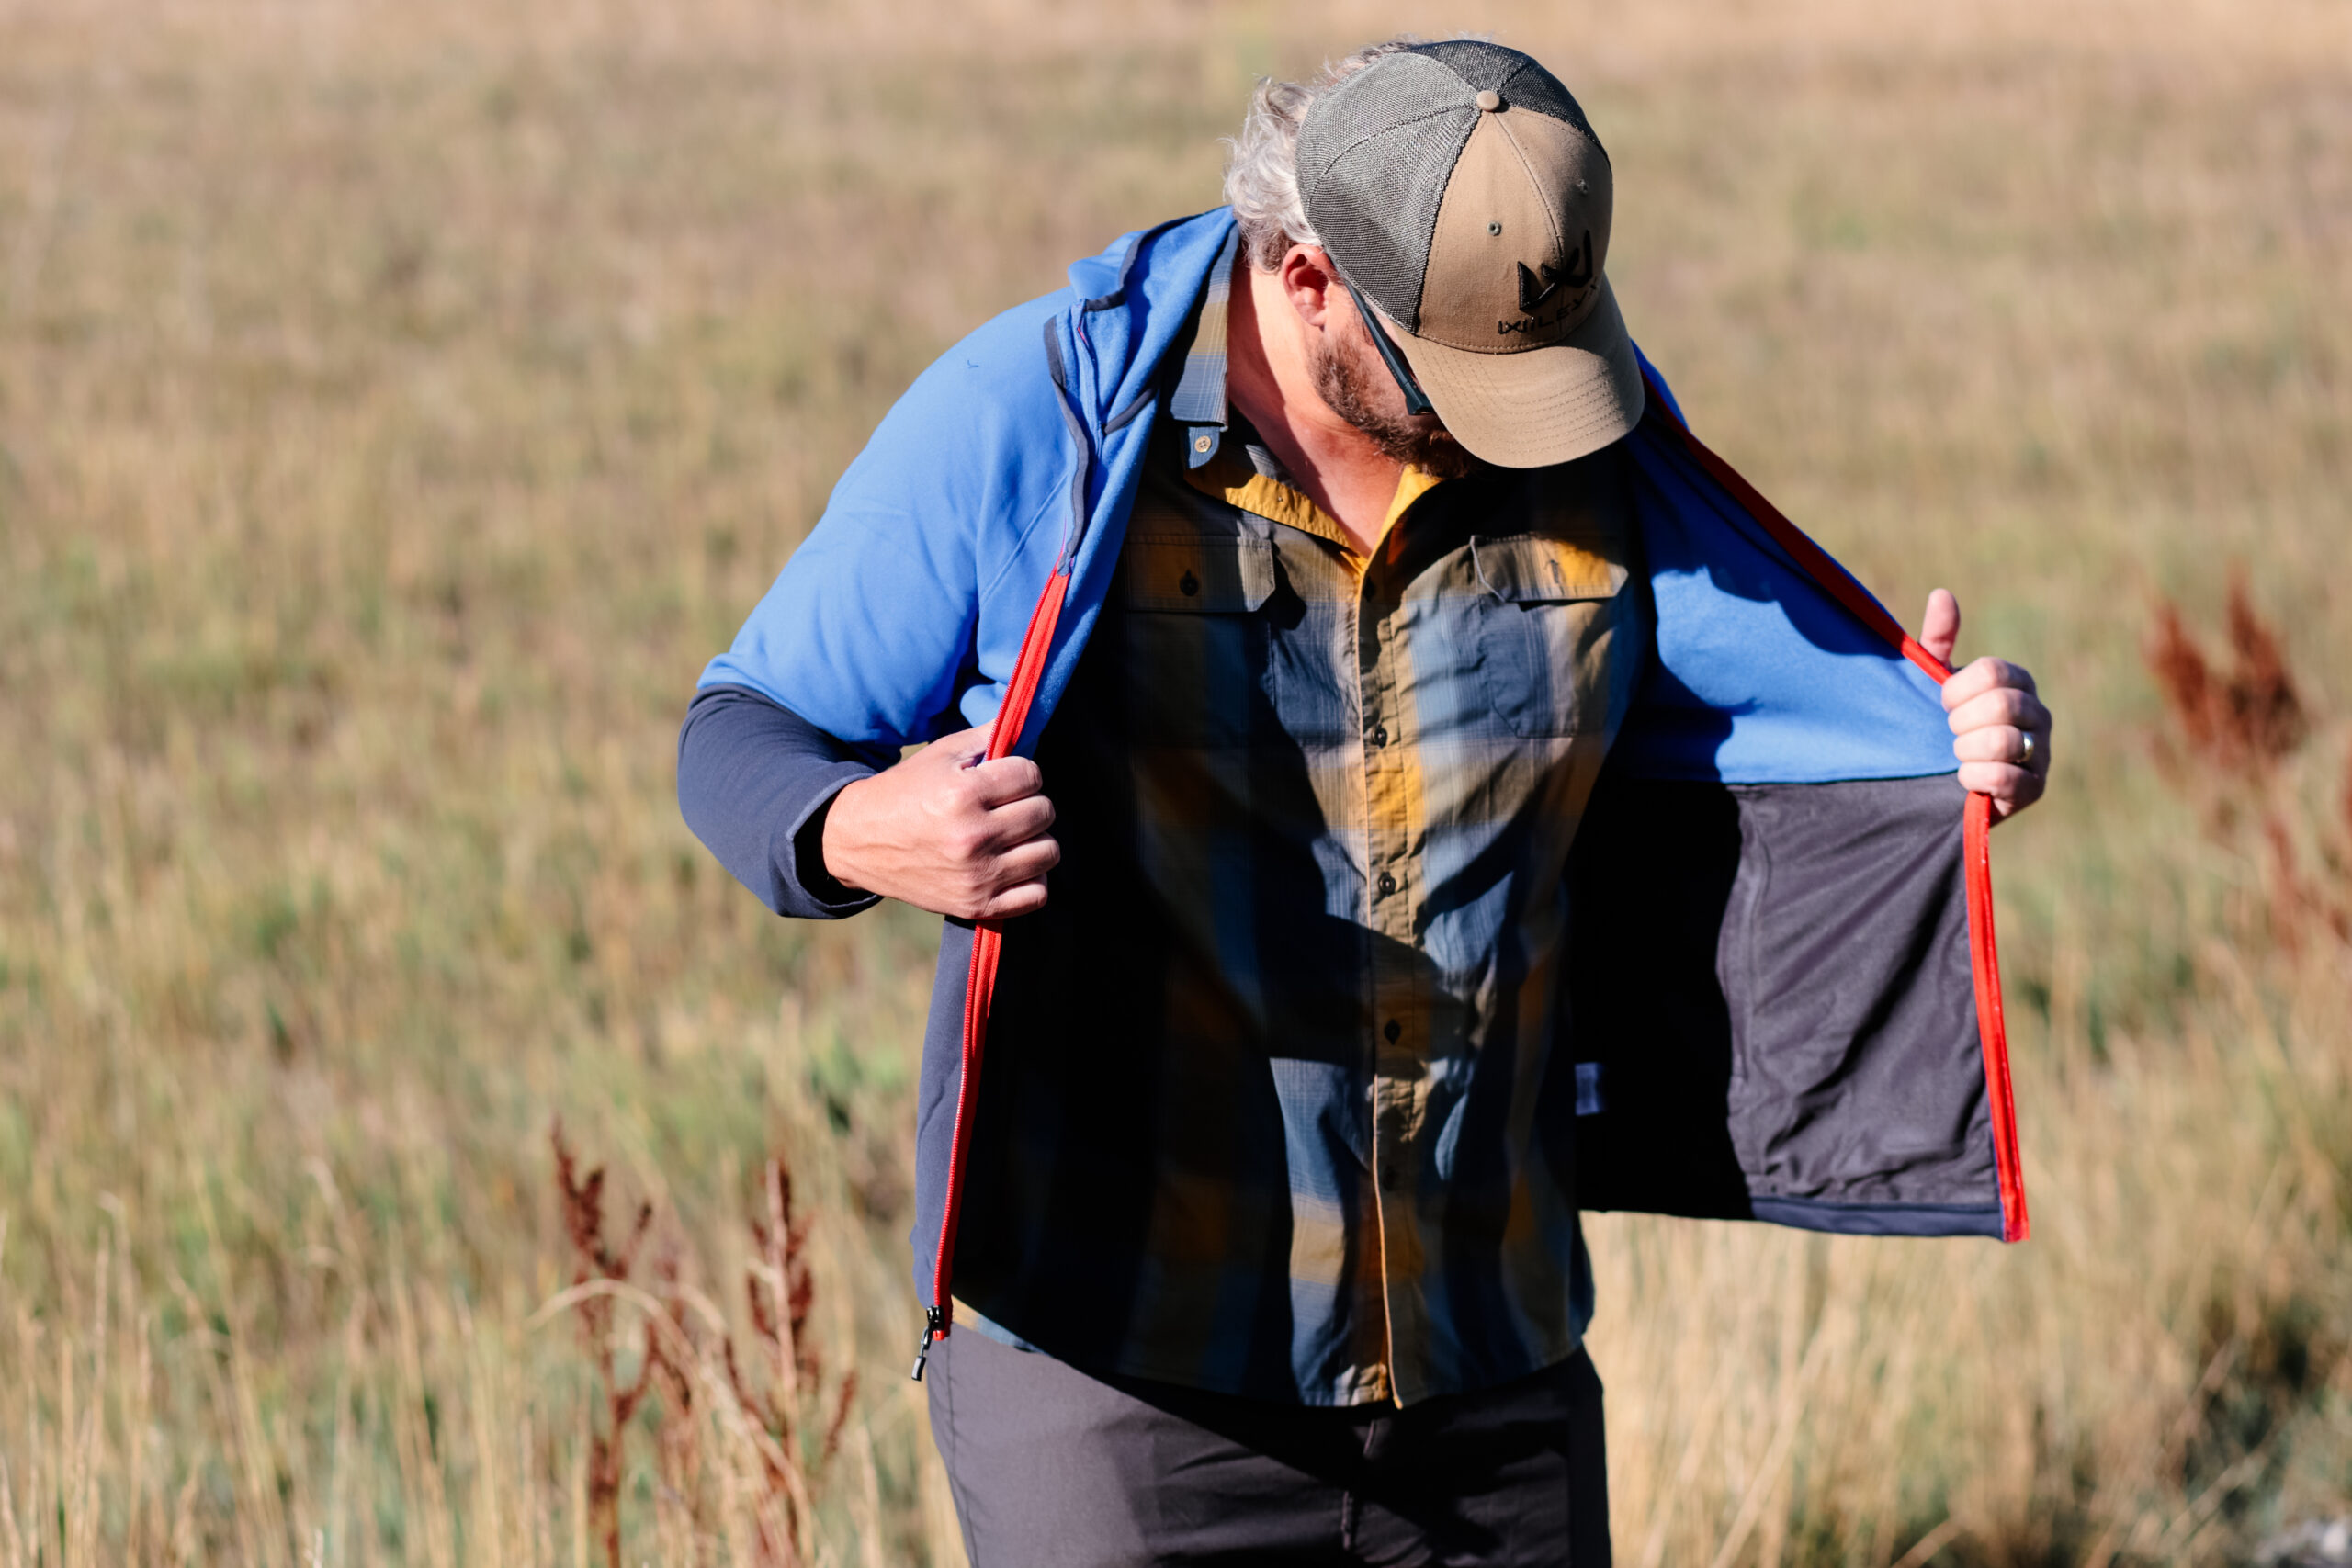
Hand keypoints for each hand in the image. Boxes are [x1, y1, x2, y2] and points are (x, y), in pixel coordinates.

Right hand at [819, 723, 1059, 918]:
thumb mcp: (939, 754)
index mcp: (963, 794)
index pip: (1031, 775)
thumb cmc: (904, 792)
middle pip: (1044, 812)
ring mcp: (977, 876)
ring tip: (1012, 835)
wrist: (859, 843)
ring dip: (1035, 840)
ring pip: (1047, 852)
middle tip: (1007, 806)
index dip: (1022, 772)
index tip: (1005, 778)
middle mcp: (973, 837)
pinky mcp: (977, 905)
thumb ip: (986, 737)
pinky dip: (1032, 879)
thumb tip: (1025, 721)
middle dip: (1029, 802)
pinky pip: (1037, 895)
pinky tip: (1013, 865)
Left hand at [1921, 588, 2049, 821]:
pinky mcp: (2035, 789)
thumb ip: (1936, 641)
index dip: (1956, 690)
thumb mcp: (1930, 683)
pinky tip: (1962, 779)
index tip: (1941, 704)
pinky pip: (2009, 779)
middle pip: (2002, 705)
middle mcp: (2038, 712)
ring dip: (1966, 750)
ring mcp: (2042, 751)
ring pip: (2005, 741)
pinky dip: (1976, 778)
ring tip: (1955, 756)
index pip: (1993, 672)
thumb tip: (1942, 594)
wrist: (1936, 782)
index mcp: (2017, 681)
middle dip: (1961, 722)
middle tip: (1948, 733)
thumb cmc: (1938, 724)